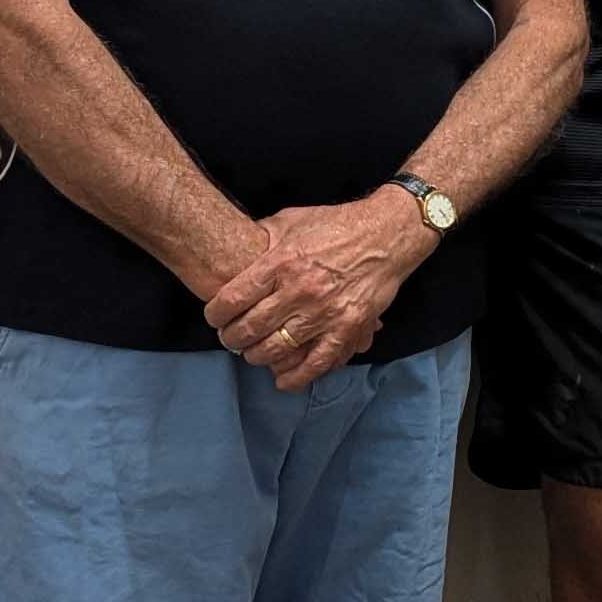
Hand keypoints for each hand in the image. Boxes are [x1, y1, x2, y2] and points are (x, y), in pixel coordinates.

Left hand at [204, 195, 432, 389]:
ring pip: (276, 349)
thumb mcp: (291, 220)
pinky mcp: (348, 326)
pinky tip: (283, 380)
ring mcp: (325, 312)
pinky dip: (297, 376)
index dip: (215, 314)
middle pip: (250, 328)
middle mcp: (299, 290)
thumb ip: (261, 237)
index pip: (232, 299)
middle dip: (232, 339)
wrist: (387, 233)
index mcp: (280, 262)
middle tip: (230, 338)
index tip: (215, 318)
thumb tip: (235, 247)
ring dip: (257, 356)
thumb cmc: (337, 224)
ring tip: (253, 353)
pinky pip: (317, 361)